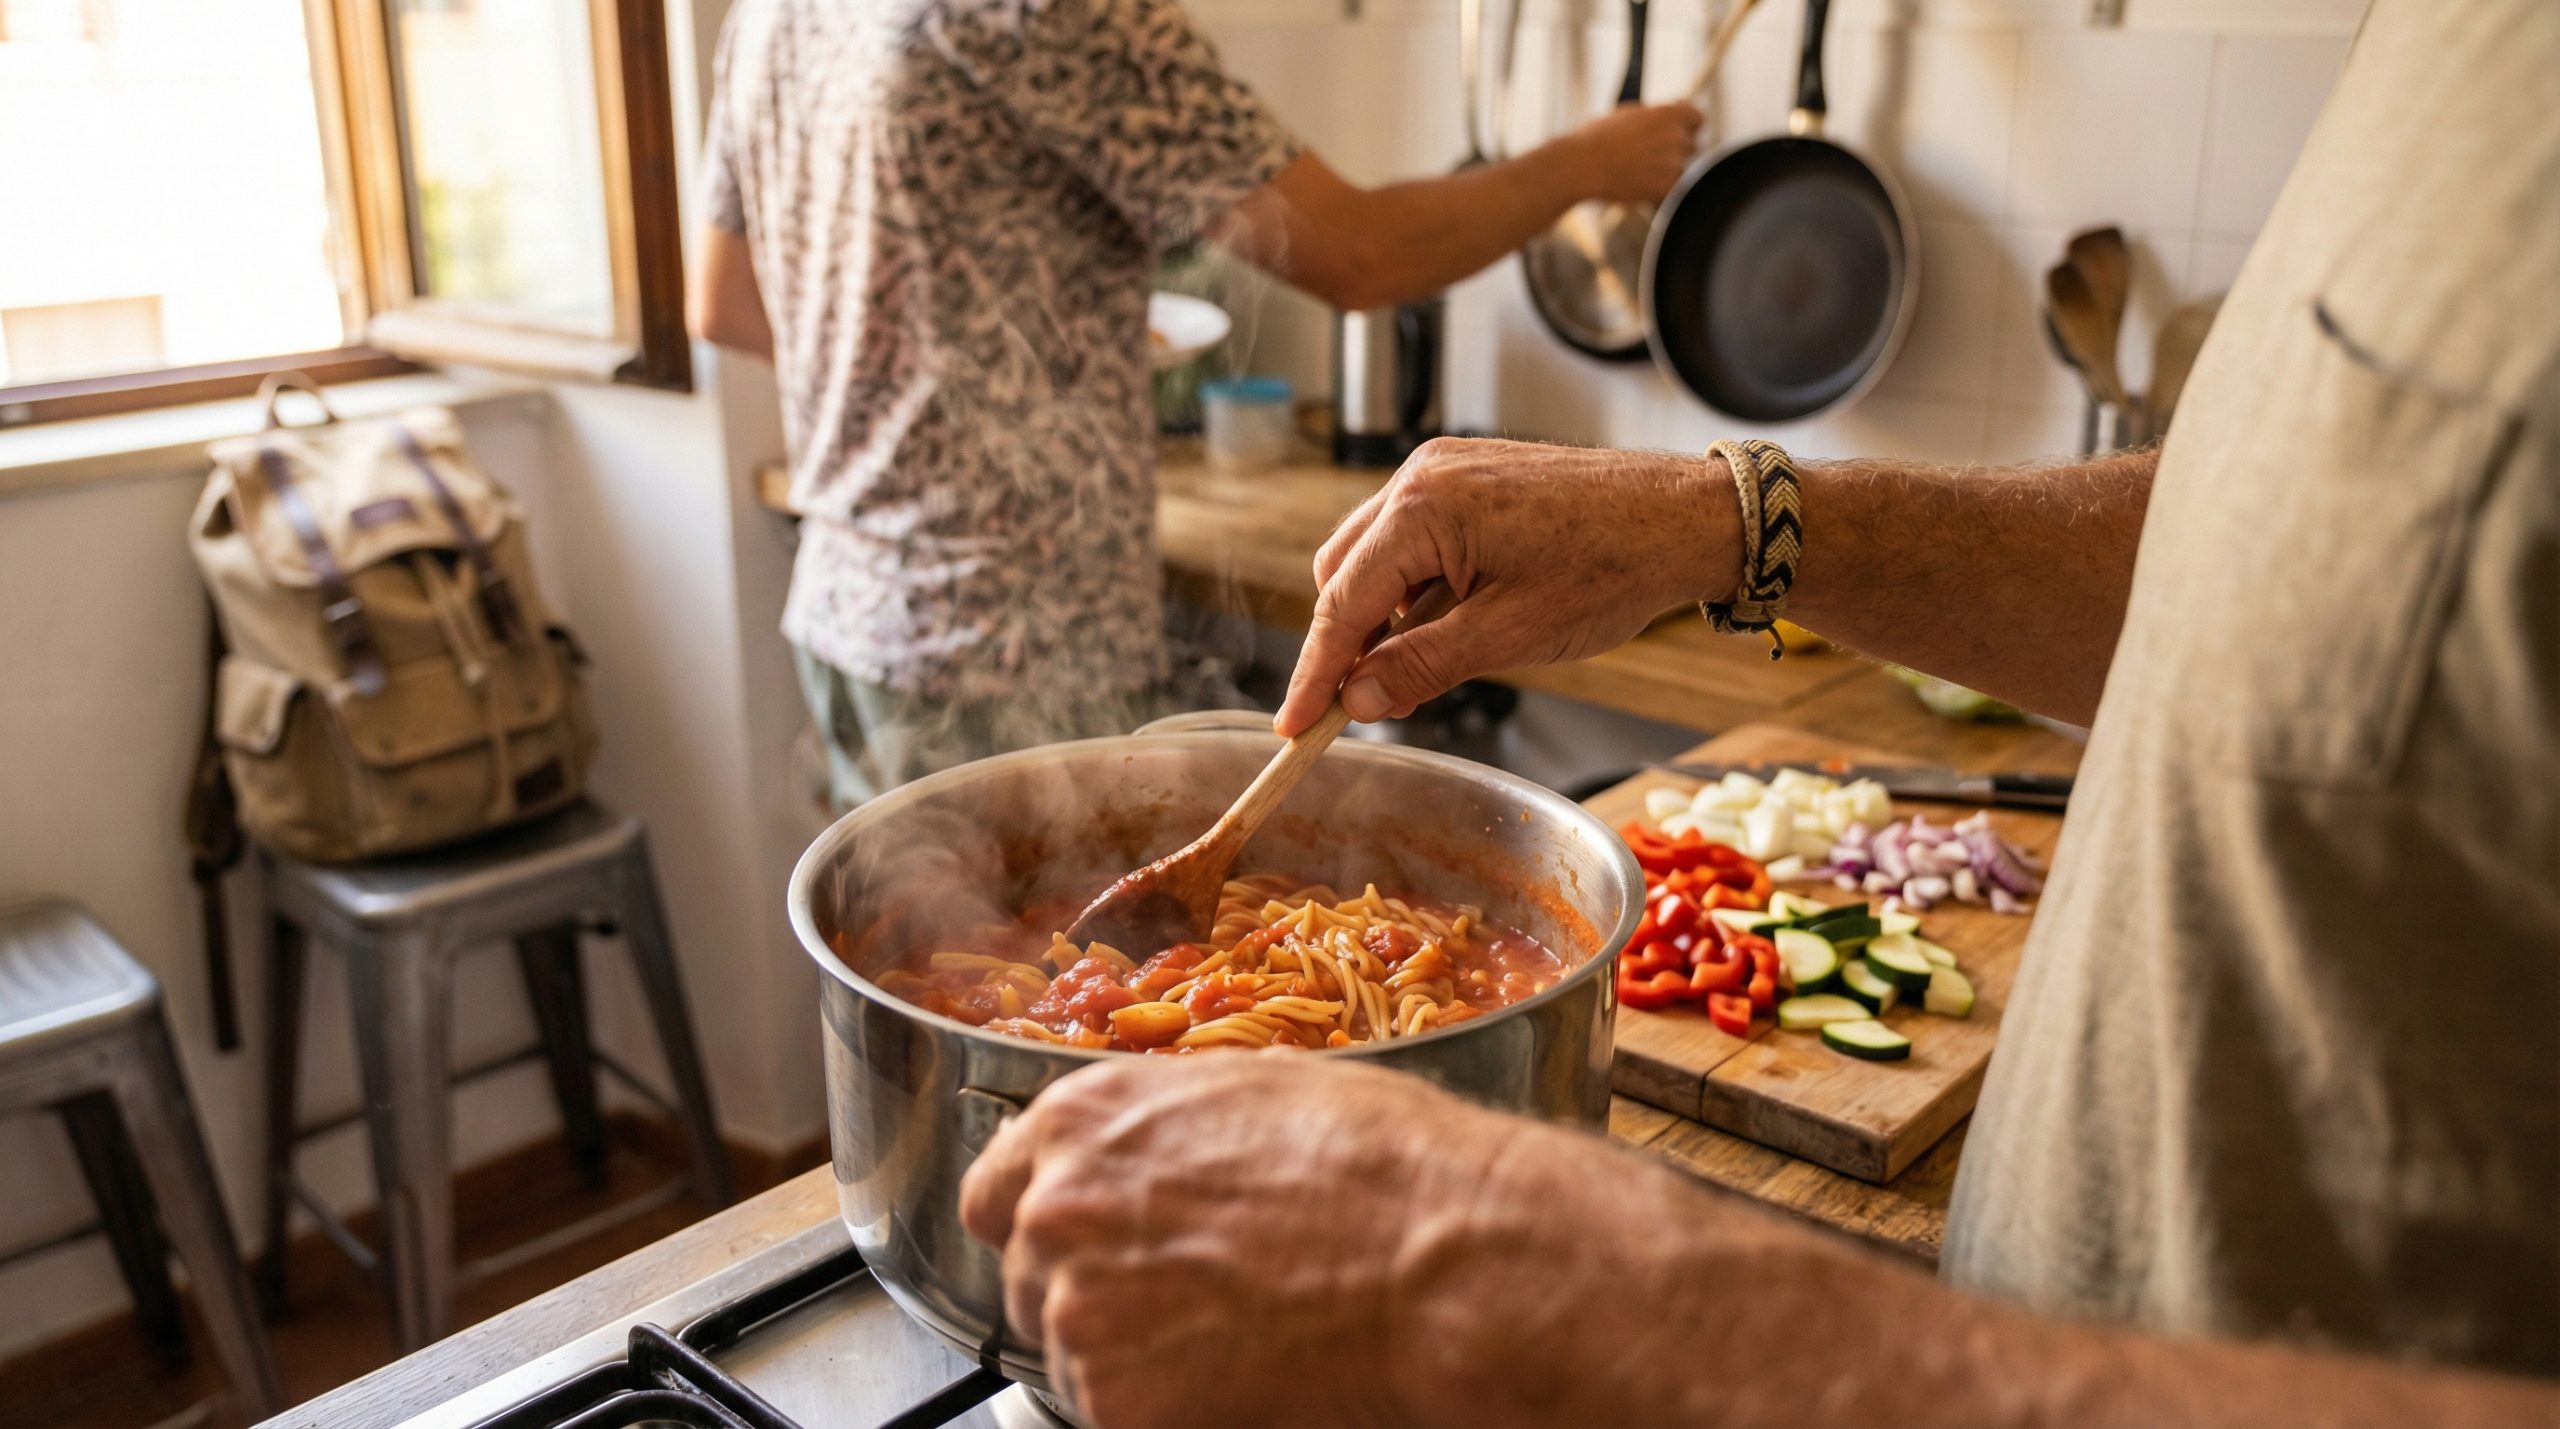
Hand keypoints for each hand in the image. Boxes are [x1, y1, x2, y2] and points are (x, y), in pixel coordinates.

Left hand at [957, 1054, 1726, 1425]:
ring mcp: (1078, 1307)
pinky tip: (1243, 1373)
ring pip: (1072, 1355)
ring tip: (1234, 1336)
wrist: (1439, 1259)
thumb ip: (1172, 1121)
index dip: (1046, 1226)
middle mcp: (1059, 1206)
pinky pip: (1117, 1412)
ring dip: (1133, 1355)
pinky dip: (1169, 1409)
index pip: (997, 1192)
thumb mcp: (1264, 1088)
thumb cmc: (1382, 1165)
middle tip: (1189, 1302)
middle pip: (1033, 1279)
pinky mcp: (1111, 1398)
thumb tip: (1167, 1142)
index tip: (1083, 1250)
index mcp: (1083, 1119)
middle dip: (1097, 1293)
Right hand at [1276, 437, 1740, 734]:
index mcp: (1421, 510)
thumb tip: (1356, 702)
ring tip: (1412, 674)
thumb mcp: (1508, 636)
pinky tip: (1444, 628)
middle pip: (1343, 574)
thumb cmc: (1612, 568)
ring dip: (1381, 618)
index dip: (1314, 674)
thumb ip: (1421, 666)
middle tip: (1355, 709)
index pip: (1340, 605)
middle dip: (1344, 643)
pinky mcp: (1471, 478)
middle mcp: (1420, 477)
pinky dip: (1414, 589)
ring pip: (1375, 556)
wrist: (1687, 517)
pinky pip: (1413, 538)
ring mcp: (1445, 471)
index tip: (1292, 728)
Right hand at [1559, 101, 1705, 205]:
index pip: (1698, 118)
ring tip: (1637, 169)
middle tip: (1648, 155)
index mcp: (1670, 113)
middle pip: (1691, 145)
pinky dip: (1659, 188)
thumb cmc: (1599, 137)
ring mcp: (1675, 163)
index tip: (1675, 130)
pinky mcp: (1667, 187)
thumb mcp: (1630, 113)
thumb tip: (1671, 113)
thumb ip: (1657, 115)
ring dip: (1666, 170)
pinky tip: (1637, 182)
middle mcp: (1677, 136)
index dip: (1687, 125)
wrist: (1583, 165)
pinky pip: (1672, 188)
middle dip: (1674, 149)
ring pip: (1681, 168)